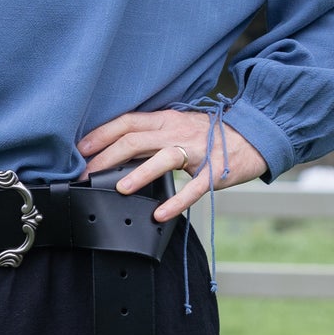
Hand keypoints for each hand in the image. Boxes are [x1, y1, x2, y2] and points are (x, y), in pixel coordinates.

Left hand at [77, 107, 266, 223]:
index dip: (101, 134)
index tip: (79, 150)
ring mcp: (196, 151)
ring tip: (120, 189)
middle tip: (87, 175)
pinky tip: (160, 214)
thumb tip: (117, 151)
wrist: (254, 135)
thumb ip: (151, 136)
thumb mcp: (178, 126)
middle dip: (107, 157)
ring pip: (163, 158)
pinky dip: (176, 202)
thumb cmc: (210, 134)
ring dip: (139, 173)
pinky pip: (193, 188)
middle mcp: (177, 131)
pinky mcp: (213, 172)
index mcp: (165, 120)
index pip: (126, 122)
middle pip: (135, 140)